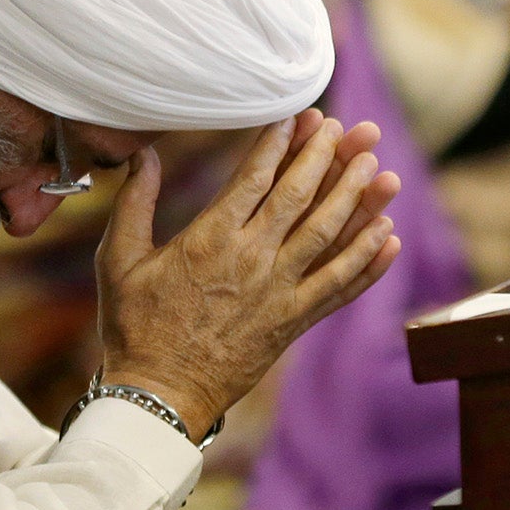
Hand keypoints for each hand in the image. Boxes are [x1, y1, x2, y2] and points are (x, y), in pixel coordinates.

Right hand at [97, 112, 402, 438]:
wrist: (160, 394)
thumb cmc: (133, 326)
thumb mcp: (119, 260)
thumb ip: (134, 204)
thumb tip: (144, 155)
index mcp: (209, 239)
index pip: (254, 177)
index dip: (281, 143)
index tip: (301, 115)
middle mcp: (251, 260)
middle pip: (300, 197)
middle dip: (328, 158)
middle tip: (353, 129)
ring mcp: (278, 293)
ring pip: (329, 236)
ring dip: (358, 200)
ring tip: (381, 170)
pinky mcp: (292, 323)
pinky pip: (339, 289)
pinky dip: (368, 264)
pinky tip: (389, 236)